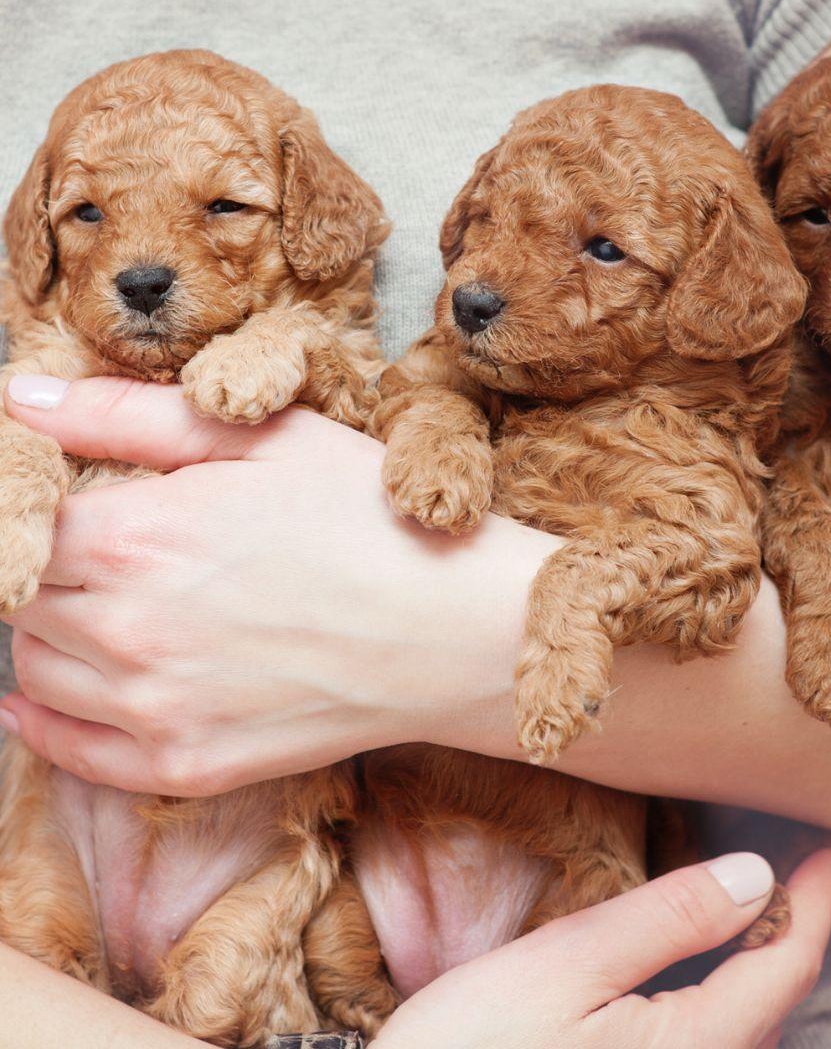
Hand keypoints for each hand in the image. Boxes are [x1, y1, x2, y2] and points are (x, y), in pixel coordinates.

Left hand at [0, 374, 557, 794]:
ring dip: (53, 638)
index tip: (77, 509)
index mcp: (136, 536)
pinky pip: (72, 754)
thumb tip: (18, 396)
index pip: (23, 525)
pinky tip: (42, 703)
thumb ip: (129, 413)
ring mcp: (155, 709)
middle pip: (23, 599)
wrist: (457, 632)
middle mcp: (126, 630)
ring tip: (104, 612)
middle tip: (103, 555)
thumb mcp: (267, 439)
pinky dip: (43, 726)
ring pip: (37, 673)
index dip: (41, 510)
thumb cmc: (372, 520)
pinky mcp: (188, 765)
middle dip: (49, 571)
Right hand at [373, 848, 830, 1048]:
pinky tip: (711, 965)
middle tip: (808, 867)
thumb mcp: (566, 966)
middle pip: (775, 1003)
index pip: (782, 967)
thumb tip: (753, 876)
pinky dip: (729, 994)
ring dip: (767, 963)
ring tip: (769, 905)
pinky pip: (712, 1043)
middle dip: (798, 931)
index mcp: (690, 1048)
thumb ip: (666, 921)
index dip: (814, 901)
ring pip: (747, 1027)